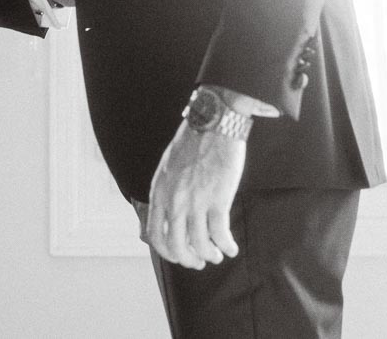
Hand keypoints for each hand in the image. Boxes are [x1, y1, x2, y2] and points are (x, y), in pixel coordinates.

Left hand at [145, 120, 245, 269]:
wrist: (213, 124)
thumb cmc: (193, 143)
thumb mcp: (167, 169)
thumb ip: (165, 193)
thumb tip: (167, 216)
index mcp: (159, 192)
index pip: (155, 235)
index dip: (167, 252)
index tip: (178, 255)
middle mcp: (174, 201)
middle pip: (177, 246)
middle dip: (189, 260)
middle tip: (199, 262)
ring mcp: (195, 201)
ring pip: (200, 245)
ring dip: (210, 255)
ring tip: (217, 255)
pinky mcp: (218, 200)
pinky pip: (220, 234)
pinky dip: (226, 246)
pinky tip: (231, 248)